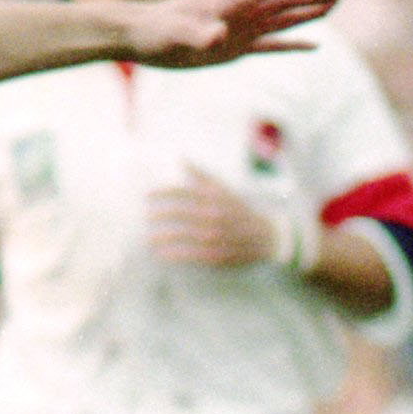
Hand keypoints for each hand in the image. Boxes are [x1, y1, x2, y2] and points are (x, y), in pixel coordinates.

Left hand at [118, 0, 341, 67]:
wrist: (141, 37)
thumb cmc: (156, 31)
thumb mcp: (176, 34)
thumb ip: (198, 34)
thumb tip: (217, 36)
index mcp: (228, 1)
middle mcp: (239, 12)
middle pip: (284, 2)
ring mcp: (240, 29)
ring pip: (283, 19)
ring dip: (308, 14)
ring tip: (334, 5)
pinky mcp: (235, 47)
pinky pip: (271, 45)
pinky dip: (292, 45)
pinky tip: (314, 46)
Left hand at [145, 167, 281, 268]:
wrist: (266, 237)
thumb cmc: (241, 211)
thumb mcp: (225, 190)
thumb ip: (202, 176)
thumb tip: (181, 160)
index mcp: (214, 198)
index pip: (183, 193)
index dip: (163, 194)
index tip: (148, 196)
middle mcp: (213, 215)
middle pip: (180, 214)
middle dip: (160, 214)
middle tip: (146, 216)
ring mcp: (215, 236)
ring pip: (183, 235)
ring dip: (163, 236)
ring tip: (149, 237)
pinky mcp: (217, 253)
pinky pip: (191, 254)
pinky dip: (174, 254)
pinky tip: (162, 253)